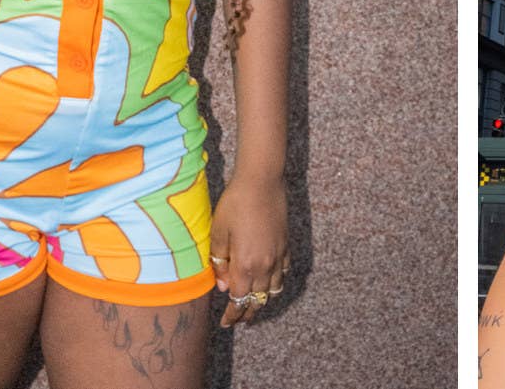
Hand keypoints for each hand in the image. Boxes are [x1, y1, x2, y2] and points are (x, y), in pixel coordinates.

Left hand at [210, 169, 288, 327]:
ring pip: (273, 290)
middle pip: (257, 299)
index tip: (225, 322)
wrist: (261, 181)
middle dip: (246, 312)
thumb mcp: (218, 233)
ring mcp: (278, 255)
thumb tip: (222, 285)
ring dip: (262, 301)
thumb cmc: (235, 203)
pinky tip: (268, 282)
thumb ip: (220, 262)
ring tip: (252, 304)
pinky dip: (275, 283)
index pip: (238, 299)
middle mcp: (265, 265)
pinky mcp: (286, 245)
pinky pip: (283, 273)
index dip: (232, 314)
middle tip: (237, 319)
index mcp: (245, 264)